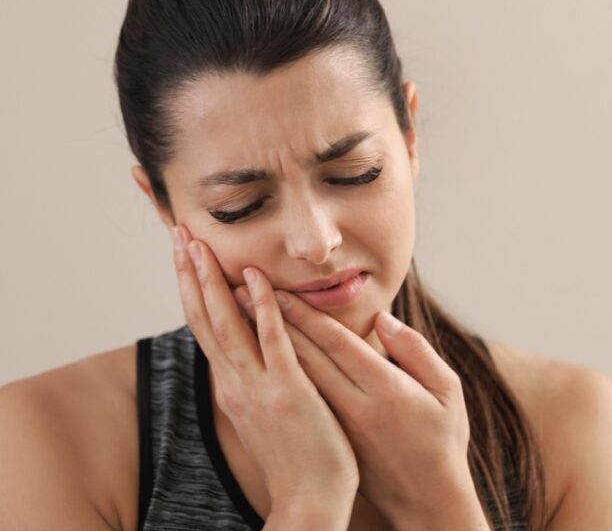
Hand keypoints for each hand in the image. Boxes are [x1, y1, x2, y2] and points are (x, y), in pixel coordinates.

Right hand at [170, 223, 359, 517]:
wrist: (310, 501)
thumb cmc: (297, 456)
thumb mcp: (265, 411)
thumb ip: (255, 377)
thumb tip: (251, 348)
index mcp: (232, 385)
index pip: (204, 326)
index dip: (191, 287)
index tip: (184, 252)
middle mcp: (236, 382)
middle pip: (204, 319)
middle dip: (189, 274)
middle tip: (177, 233)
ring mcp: (259, 387)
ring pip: (226, 325)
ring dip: (211, 282)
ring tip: (198, 244)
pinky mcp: (287, 392)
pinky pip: (272, 343)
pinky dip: (262, 308)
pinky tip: (255, 277)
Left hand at [234, 284, 479, 525]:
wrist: (425, 499)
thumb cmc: (441, 440)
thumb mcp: (446, 391)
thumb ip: (416, 351)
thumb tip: (383, 319)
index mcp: (386, 391)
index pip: (337, 344)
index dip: (306, 316)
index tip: (280, 290)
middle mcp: (355, 408)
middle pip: (307, 358)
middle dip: (273, 323)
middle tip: (242, 293)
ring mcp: (338, 427)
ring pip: (295, 378)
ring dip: (266, 347)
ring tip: (240, 320)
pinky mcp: (330, 441)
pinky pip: (298, 400)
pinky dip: (277, 374)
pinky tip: (259, 357)